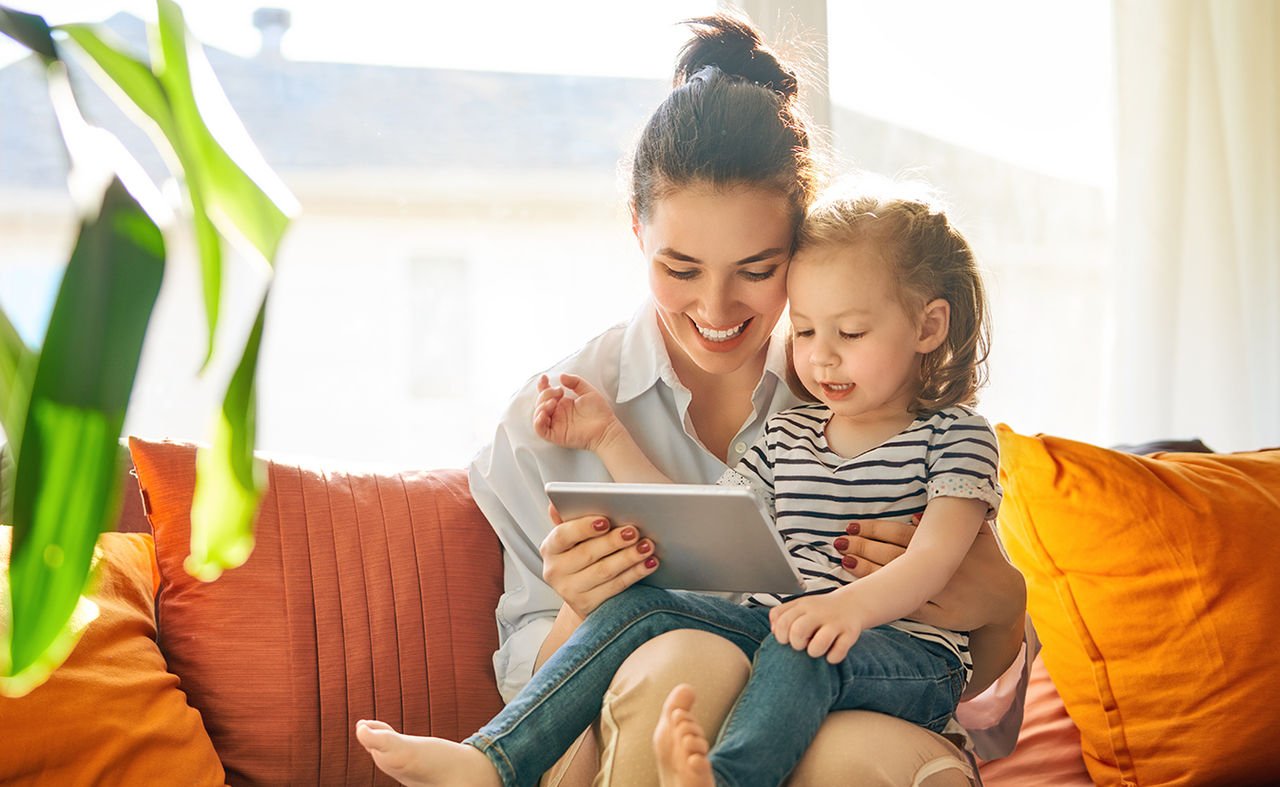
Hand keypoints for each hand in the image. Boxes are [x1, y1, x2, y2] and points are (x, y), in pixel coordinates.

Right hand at [533, 373, 619, 451]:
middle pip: (541, 402)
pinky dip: (538, 422)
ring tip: (554, 402)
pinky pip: (540, 430)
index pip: (546, 394)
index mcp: (563, 404)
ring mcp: (556, 425)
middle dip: (546, 394)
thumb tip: (561, 376)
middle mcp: (557, 414)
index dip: (542, 386)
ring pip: (538, 415)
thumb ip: (575, 382)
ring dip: (542, 406)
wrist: (606, 428)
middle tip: (559, 392)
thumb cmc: (599, 412)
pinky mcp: (556, 436)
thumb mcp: (588, 391)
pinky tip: (544, 414)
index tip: (545, 378)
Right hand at [539, 501, 657, 618]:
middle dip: (613, 541)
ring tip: (648, 546)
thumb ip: (570, 518)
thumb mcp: (574, 536)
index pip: (563, 535)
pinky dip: (635, 574)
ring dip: (628, 557)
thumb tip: (554, 504)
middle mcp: (555, 571)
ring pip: (604, 572)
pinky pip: (615, 587)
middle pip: (587, 554)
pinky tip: (649, 563)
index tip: (605, 521)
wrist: (584, 591)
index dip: (584, 527)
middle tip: (634, 531)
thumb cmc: (582, 552)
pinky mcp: (587, 606)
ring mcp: (570, 591)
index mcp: (551, 547)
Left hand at [769, 589, 867, 663]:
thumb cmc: (821, 610)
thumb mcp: (800, 606)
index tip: (788, 639)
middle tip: (803, 644)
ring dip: (814, 652)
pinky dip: (833, 657)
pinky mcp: (850, 633)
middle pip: (797, 631)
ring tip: (817, 649)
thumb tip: (774, 630)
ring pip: (819, 644)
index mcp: (803, 605)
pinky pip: (839, 652)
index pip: (782, 621)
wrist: (852, 604)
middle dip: (796, 644)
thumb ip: (781, 615)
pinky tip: (831, 652)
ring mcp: (835, 622)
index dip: (781, 635)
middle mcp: (818, 612)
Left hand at [835, 517, 1023, 631]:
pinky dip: (887, 601)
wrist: (1005, 600)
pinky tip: (867, 595)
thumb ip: (952, 520)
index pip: (900, 534)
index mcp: (942, 546)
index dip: (874, 530)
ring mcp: (937, 592)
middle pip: (891, 555)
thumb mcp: (977, 535)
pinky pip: (908, 608)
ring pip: (897, 581)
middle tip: (839, 543)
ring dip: (868, 572)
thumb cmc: (987, 562)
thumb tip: (915, 512)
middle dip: (863, 548)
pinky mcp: (938, 616)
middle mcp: (937, 568)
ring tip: (843, 562)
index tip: (852, 526)